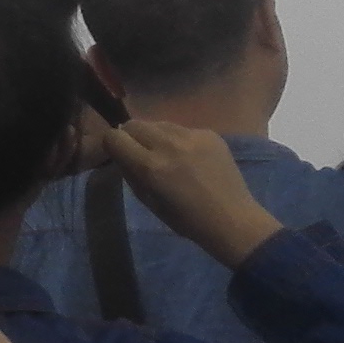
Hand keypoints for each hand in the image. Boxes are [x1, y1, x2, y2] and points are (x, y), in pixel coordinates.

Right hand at [105, 117, 282, 266]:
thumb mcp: (148, 202)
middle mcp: (169, 145)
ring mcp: (192, 136)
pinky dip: (178, 139)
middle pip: (134, 124)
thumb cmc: (186, 219)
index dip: (112, 145)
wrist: (232, 218)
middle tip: (140, 153)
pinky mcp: (209, 133)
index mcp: (150, 166)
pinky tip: (189, 157)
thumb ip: (131, 174)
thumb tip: (121, 154)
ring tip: (166, 154)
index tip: (118, 155)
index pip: (114, 137)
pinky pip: (181, 128)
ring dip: (154, 136)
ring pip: (158, 123)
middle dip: (131, 137)